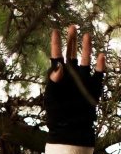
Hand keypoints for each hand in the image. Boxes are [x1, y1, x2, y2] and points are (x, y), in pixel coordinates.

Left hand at [45, 25, 105, 146]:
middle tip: (72, 26)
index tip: (55, 31)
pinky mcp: (93, 87)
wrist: (70, 127)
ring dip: (86, 48)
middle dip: (72, 40)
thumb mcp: (51, 96)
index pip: (57, 57)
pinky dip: (101, 66)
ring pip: (85, 60)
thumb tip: (57, 65)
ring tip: (86, 35)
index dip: (56, 44)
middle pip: (71, 53)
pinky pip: (99, 74)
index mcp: (59, 77)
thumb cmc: (57, 113)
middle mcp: (71, 76)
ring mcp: (83, 80)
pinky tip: (101, 56)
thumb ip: (53, 80)